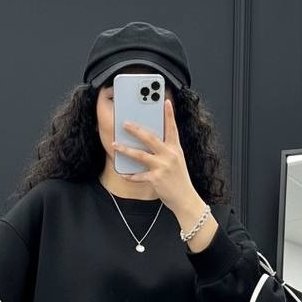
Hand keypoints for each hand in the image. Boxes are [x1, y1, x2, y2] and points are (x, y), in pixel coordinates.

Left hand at [111, 98, 196, 213]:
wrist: (186, 199)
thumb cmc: (180, 180)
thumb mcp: (177, 161)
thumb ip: (167, 151)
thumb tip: (151, 143)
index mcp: (176, 149)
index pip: (172, 128)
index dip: (169, 114)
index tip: (165, 101)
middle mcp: (169, 155)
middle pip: (150, 138)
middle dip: (136, 130)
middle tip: (125, 123)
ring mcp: (162, 167)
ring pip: (140, 155)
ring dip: (125, 150)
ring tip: (115, 145)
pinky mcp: (156, 179)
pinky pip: (139, 175)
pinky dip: (129, 175)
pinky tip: (122, 173)